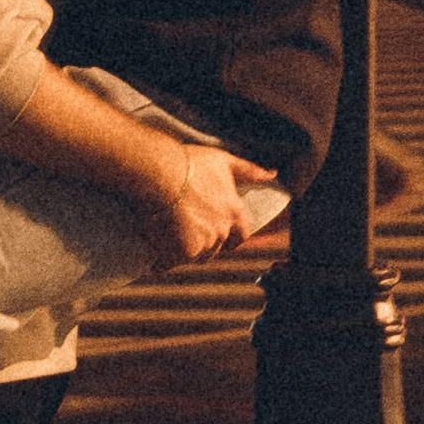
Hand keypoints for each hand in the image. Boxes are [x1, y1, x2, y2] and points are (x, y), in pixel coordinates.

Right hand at [143, 146, 283, 270]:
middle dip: (200, 242)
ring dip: (181, 250)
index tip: (218, 235)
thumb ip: (249, 171)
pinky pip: (169, 262)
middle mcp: (222, 231)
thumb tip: (272, 174)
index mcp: (234, 213)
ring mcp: (202, 244)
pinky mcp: (181, 252)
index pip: (241, 236)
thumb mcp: (223, 161)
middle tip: (182, 228)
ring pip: (192, 256)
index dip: (230, 237)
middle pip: (214, 248)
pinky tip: (151, 247)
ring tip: (164, 233)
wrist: (161, 172)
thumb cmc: (190, 163)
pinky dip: (160, 259)